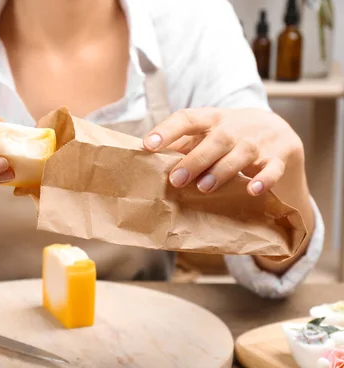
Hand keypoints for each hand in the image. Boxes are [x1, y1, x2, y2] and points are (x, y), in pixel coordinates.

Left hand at [143, 107, 313, 274]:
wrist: (279, 130)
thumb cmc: (229, 136)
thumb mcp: (206, 133)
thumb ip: (181, 144)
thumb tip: (146, 162)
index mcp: (213, 119)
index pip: (188, 118)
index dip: (168, 130)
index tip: (148, 145)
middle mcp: (236, 127)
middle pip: (217, 139)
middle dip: (195, 159)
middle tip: (175, 179)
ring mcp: (259, 142)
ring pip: (242, 153)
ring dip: (222, 170)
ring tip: (204, 187)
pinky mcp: (279, 158)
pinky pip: (273, 169)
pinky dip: (265, 179)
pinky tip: (253, 190)